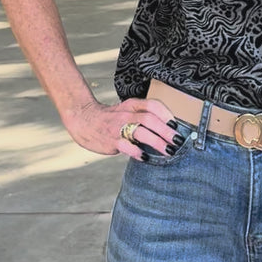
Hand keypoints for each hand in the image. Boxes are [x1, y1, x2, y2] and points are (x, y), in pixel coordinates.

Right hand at [61, 96, 184, 161]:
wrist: (83, 119)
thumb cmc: (109, 118)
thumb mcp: (126, 110)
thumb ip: (142, 116)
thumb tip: (166, 129)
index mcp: (131, 105)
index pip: (152, 105)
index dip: (166, 114)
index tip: (176, 124)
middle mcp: (126, 114)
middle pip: (150, 119)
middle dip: (166, 131)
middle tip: (178, 140)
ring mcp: (118, 127)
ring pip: (141, 132)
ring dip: (158, 142)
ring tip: (169, 150)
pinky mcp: (111, 141)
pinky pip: (127, 146)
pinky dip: (138, 152)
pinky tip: (146, 157)